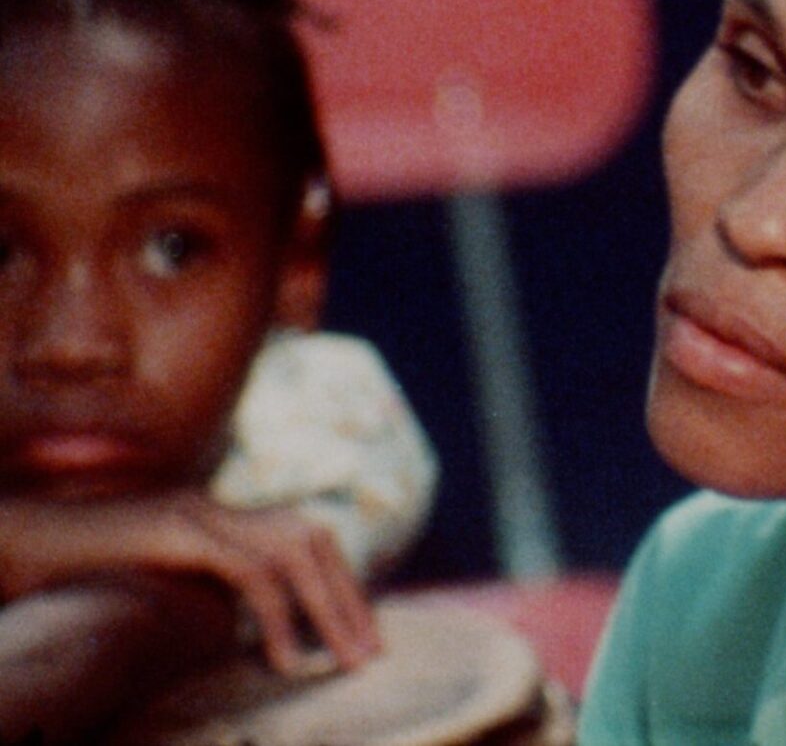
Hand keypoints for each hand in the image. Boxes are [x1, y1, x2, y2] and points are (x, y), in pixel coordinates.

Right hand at [0, 490, 380, 675]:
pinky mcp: (178, 533)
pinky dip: (276, 615)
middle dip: (348, 596)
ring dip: (328, 607)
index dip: (341, 582)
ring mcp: (197, 513)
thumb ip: (203, 595)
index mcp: (217, 515)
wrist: (16, 545)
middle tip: (369, 652)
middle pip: (311, 537)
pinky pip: (249, 571)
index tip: (361, 633)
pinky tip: (282, 660)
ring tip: (342, 660)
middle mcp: (215, 507)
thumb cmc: (74, 575)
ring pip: (294, 550)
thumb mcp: (153, 585)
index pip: (305, 536)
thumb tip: (248, 629)